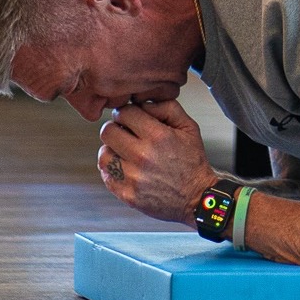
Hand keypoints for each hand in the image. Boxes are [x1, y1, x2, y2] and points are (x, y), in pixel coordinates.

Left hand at [97, 99, 215, 223]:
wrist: (196, 197)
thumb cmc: (192, 161)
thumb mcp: (189, 128)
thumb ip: (168, 108)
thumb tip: (144, 103)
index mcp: (158, 136)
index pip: (124, 113)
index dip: (125, 112)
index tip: (129, 118)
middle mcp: (143, 156)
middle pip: (107, 132)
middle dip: (115, 128)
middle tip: (124, 133)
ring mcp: (132, 177)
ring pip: (103, 154)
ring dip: (112, 150)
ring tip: (124, 152)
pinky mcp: (126, 193)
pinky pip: (106, 175)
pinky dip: (112, 169)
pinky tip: (125, 167)